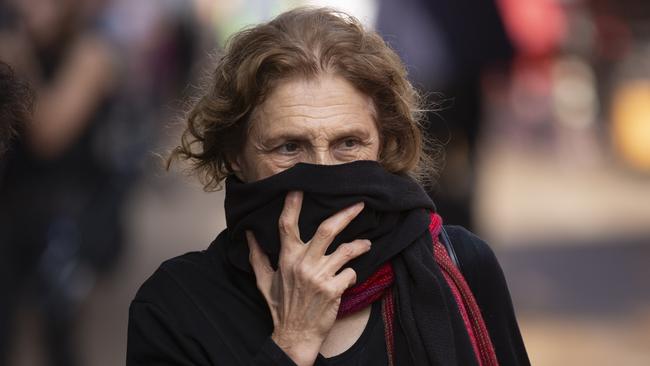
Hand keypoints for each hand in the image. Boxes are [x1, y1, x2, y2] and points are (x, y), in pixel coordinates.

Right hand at [247, 191, 370, 365]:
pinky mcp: (333, 290)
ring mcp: (319, 277)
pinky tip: (350, 277)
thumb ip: (257, 255)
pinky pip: (350, 273)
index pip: (287, 226)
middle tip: (359, 205)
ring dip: (359, 245)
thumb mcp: (263, 281)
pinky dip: (353, 274)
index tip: (299, 189)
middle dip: (346, 215)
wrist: (295, 335)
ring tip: (366, 243)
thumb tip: (249, 235)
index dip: (293, 205)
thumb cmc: (280, 307)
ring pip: (346, 250)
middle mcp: (303, 264)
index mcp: (286, 258)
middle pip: (327, 230)